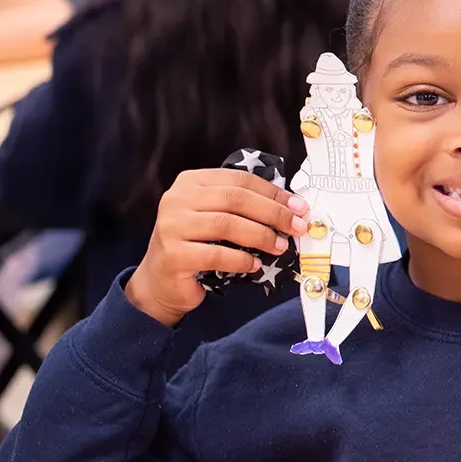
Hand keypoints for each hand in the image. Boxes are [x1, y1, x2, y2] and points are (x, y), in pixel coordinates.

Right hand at [127, 169, 310, 327]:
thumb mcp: (217, 218)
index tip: (299, 207)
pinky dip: (242, 259)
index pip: (240, 179)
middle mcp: (176, 199)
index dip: (273, 193)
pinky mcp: (172, 254)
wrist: (162, 282)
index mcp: (191, 182)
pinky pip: (216, 254)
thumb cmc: (197, 246)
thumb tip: (291, 209)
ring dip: (261, 236)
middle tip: (297, 227)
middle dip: (274, 213)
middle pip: (236, 199)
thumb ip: (244, 208)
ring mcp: (171, 226)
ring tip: (280, 246)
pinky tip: (254, 264)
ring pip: (227, 224)